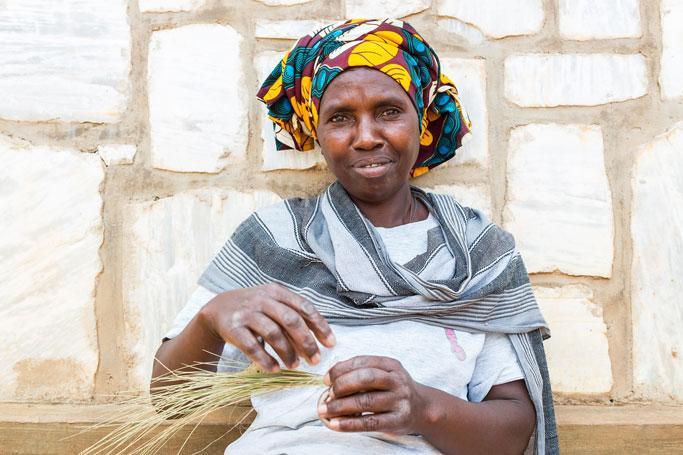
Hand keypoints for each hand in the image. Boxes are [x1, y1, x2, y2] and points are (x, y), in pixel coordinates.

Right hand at [199, 283, 335, 371]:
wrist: (218, 309)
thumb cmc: (255, 309)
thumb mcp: (273, 303)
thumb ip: (294, 316)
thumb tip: (320, 341)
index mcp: (277, 292)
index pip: (304, 307)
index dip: (320, 326)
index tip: (331, 344)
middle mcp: (262, 300)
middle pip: (290, 320)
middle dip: (306, 342)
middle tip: (316, 360)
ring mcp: (247, 313)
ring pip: (273, 334)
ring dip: (287, 352)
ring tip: (295, 366)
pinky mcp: (233, 328)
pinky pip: (252, 346)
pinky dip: (265, 359)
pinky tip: (274, 369)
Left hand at [317, 355, 427, 433]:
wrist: (423, 408)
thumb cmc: (395, 390)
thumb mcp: (385, 373)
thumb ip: (362, 371)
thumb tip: (332, 375)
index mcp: (391, 364)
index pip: (362, 361)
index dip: (340, 369)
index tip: (326, 379)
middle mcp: (396, 380)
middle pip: (365, 378)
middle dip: (341, 385)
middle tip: (328, 394)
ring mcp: (399, 401)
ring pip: (365, 401)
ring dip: (340, 406)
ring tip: (325, 410)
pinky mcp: (397, 420)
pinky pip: (370, 422)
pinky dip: (349, 424)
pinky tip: (335, 424)